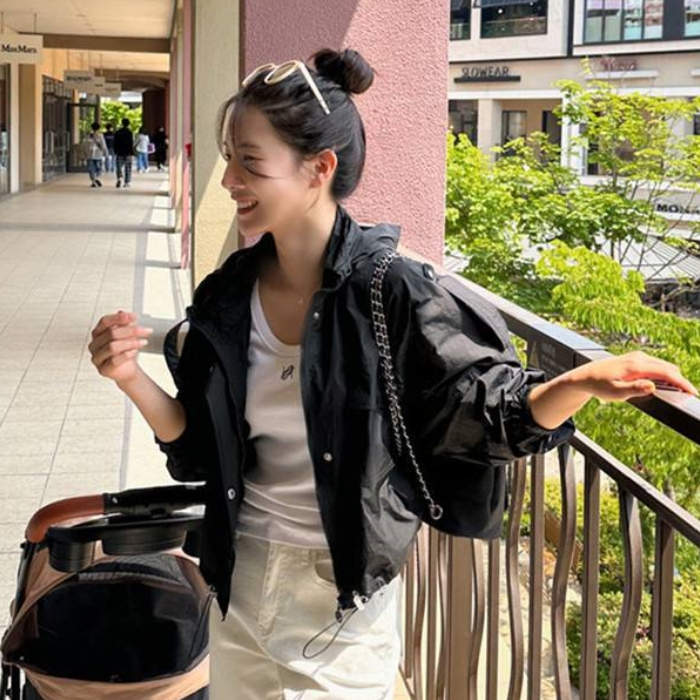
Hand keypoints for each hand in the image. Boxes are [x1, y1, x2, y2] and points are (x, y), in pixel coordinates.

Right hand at [88, 311, 153, 384]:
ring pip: (112, 346)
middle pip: (111, 333)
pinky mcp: (103, 369)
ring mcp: (97, 357)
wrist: (126, 370)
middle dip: (131, 331)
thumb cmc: (124, 351)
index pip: (105, 321)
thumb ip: (124, 324)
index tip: (134, 316)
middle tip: (145, 331)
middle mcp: (94, 344)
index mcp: (98, 333)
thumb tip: (124, 313)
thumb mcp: (127, 335)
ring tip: (143, 342)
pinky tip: (135, 351)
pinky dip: (127, 354)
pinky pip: (114, 360)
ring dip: (131, 343)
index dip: (119, 318)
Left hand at [575, 350, 696, 402]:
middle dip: (680, 381)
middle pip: (669, 368)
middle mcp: (639, 358)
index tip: (693, 392)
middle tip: (687, 395)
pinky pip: (656, 366)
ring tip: (677, 392)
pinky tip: (663, 385)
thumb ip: (634, 390)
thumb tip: (652, 386)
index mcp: (636, 365)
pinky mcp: (636, 359)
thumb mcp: (615, 392)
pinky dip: (663, 374)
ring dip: (671, 378)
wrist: (585, 376)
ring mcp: (638, 357)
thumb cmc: (598, 385)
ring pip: (663, 366)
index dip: (682, 382)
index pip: (666, 373)